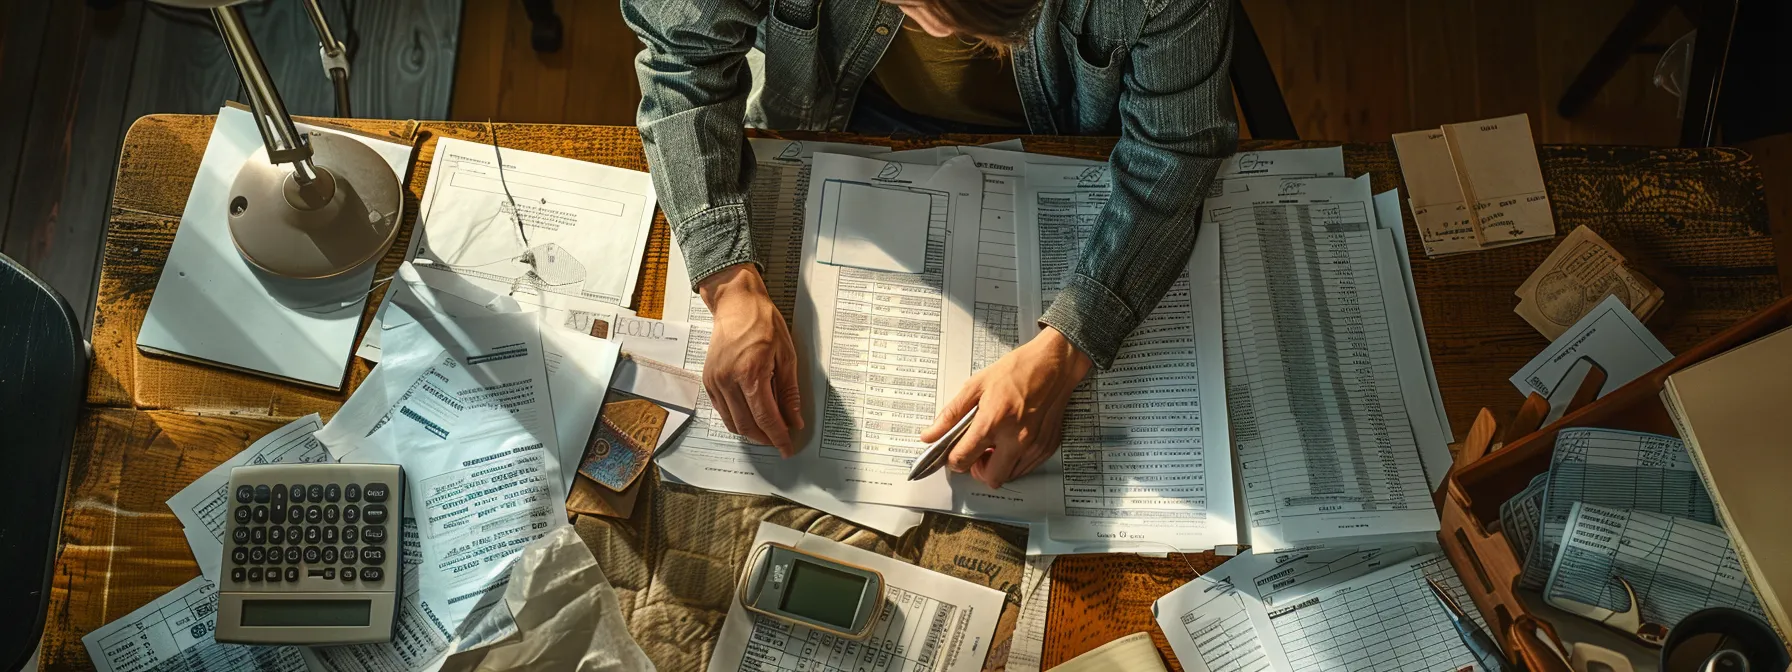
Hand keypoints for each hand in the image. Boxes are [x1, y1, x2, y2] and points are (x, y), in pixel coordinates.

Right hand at [698, 264, 802, 455]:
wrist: (736, 304)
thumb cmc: (762, 323)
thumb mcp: (786, 356)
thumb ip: (789, 393)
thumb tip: (794, 419)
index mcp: (751, 374)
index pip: (766, 418)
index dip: (779, 437)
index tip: (788, 447)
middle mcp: (728, 381)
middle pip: (747, 425)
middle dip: (765, 438)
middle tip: (780, 440)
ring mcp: (715, 381)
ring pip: (732, 422)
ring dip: (751, 432)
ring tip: (768, 430)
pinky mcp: (708, 380)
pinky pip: (722, 411)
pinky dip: (737, 419)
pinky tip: (751, 416)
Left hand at [921, 327, 1092, 488]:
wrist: (1053, 364)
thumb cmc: (1016, 370)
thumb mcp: (975, 386)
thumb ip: (950, 414)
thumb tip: (930, 435)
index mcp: (993, 422)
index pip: (963, 459)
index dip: (954, 460)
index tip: (955, 453)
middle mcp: (1016, 439)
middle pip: (989, 478)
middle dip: (978, 469)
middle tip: (977, 451)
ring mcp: (1034, 446)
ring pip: (1008, 476)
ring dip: (997, 466)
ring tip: (995, 443)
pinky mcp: (1047, 447)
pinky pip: (1025, 467)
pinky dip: (1015, 461)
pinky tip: (1012, 440)